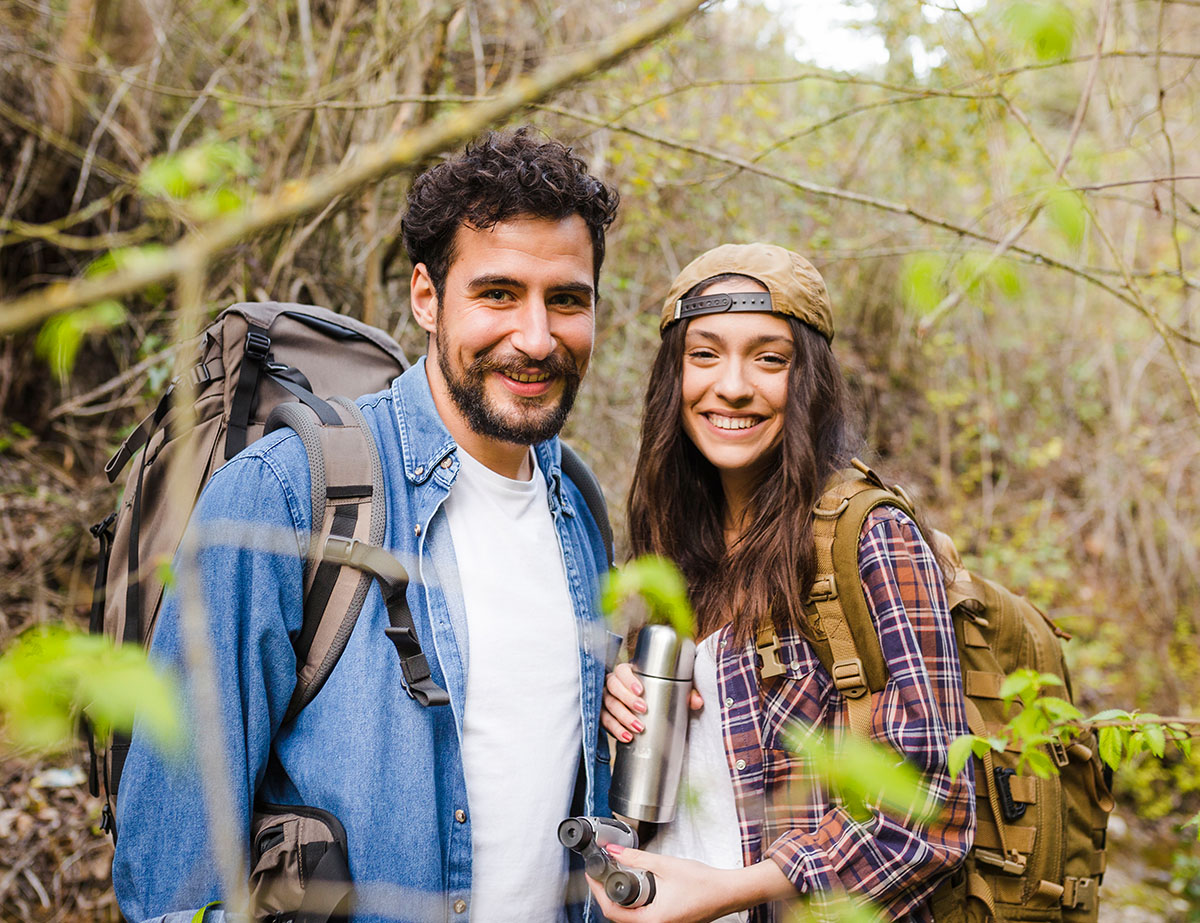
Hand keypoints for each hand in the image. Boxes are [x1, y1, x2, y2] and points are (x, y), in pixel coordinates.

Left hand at [585, 846, 793, 922]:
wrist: (728, 891)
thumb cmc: (704, 883)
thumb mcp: (665, 865)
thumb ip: (637, 857)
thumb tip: (614, 850)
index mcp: (653, 919)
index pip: (613, 912)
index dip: (598, 892)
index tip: (591, 875)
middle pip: (618, 917)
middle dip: (606, 895)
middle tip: (599, 874)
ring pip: (630, 917)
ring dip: (618, 899)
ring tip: (612, 877)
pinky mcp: (667, 921)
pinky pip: (642, 916)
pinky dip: (632, 902)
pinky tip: (632, 886)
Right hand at [602, 663, 703, 742]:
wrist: (647, 703)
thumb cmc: (658, 690)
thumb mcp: (673, 688)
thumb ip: (686, 692)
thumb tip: (697, 702)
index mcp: (627, 672)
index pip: (622, 671)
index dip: (628, 679)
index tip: (640, 690)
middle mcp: (613, 683)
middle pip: (613, 687)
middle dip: (627, 699)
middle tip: (643, 710)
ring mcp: (607, 699)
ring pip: (608, 705)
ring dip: (622, 718)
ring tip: (637, 729)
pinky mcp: (604, 714)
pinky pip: (604, 721)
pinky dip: (615, 730)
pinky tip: (626, 737)